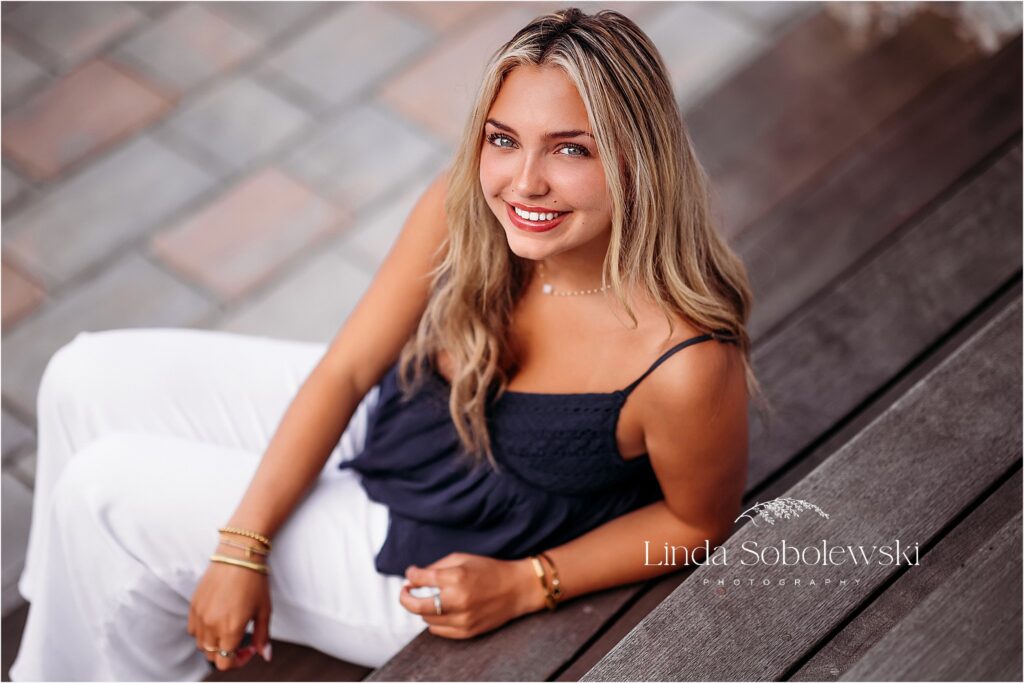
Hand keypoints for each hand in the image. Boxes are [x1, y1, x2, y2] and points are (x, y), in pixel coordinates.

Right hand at [188, 555, 272, 670]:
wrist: (239, 554)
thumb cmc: (255, 582)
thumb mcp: (264, 611)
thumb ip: (262, 637)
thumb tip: (265, 656)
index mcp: (230, 630)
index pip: (225, 663)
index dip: (238, 662)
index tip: (248, 650)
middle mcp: (211, 625)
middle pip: (212, 656)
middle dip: (227, 654)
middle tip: (241, 641)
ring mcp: (200, 615)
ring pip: (201, 644)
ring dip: (214, 644)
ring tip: (228, 630)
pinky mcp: (193, 605)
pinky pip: (193, 629)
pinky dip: (203, 632)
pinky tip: (216, 620)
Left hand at [399, 552, 542, 638]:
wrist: (517, 589)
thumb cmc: (489, 570)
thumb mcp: (462, 558)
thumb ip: (436, 567)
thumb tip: (413, 578)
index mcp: (456, 577)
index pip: (420, 578)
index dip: (411, 575)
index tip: (411, 574)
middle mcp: (458, 600)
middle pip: (416, 606)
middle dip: (405, 598)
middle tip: (405, 591)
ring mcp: (463, 618)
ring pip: (426, 619)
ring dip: (423, 608)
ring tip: (431, 599)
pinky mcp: (468, 631)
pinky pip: (439, 631)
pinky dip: (435, 621)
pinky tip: (441, 611)